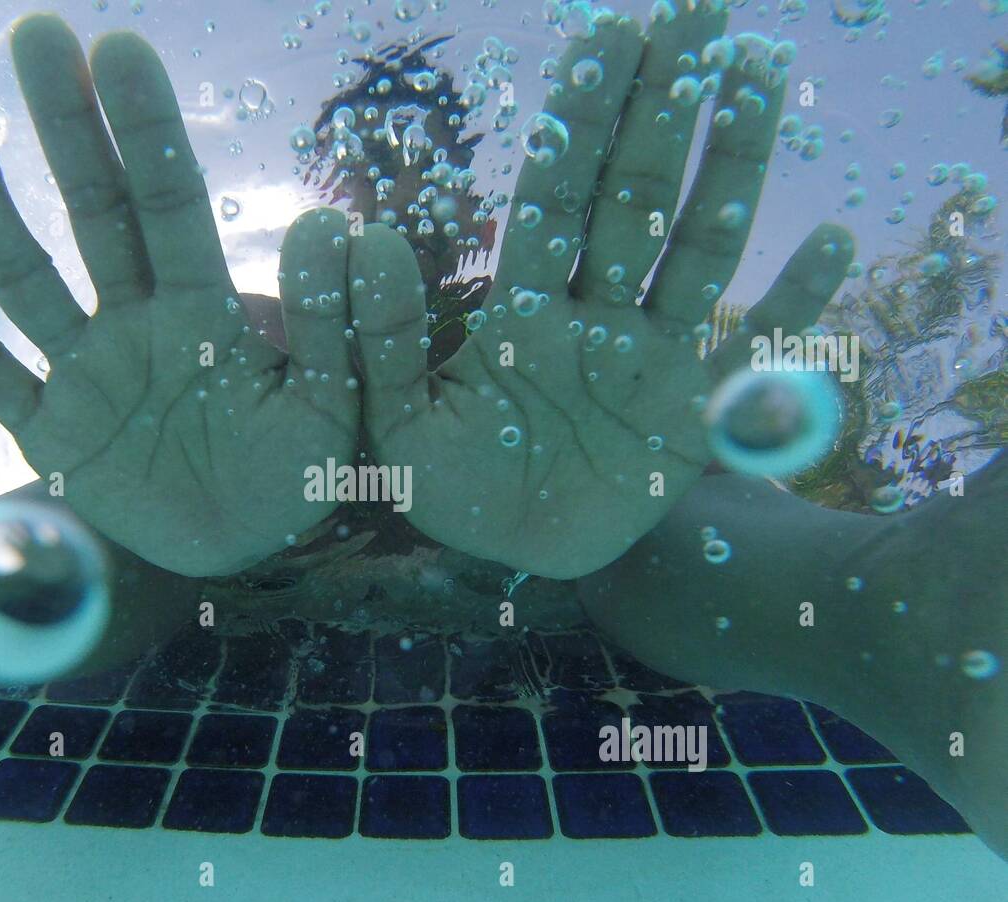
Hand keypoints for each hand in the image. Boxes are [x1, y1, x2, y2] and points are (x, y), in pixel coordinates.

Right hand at [0, 15, 356, 576]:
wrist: (248, 551)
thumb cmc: (298, 477)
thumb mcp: (335, 410)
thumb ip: (334, 329)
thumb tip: (333, 223)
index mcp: (206, 313)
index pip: (172, 205)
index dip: (145, 132)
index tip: (118, 47)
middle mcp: (138, 324)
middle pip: (94, 214)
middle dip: (68, 129)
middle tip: (38, 35)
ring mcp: (88, 375)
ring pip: (29, 280)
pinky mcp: (52, 436)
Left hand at [349, 4, 852, 578]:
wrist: (513, 554)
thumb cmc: (450, 488)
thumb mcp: (394, 424)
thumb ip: (378, 338)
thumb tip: (364, 233)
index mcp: (524, 312)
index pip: (555, 199)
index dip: (581, 121)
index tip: (605, 36)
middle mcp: (595, 316)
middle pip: (634, 197)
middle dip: (661, 107)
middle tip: (694, 11)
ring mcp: (652, 358)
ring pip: (699, 248)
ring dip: (731, 165)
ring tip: (760, 73)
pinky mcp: (694, 414)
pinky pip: (752, 352)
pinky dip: (793, 306)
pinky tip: (831, 239)